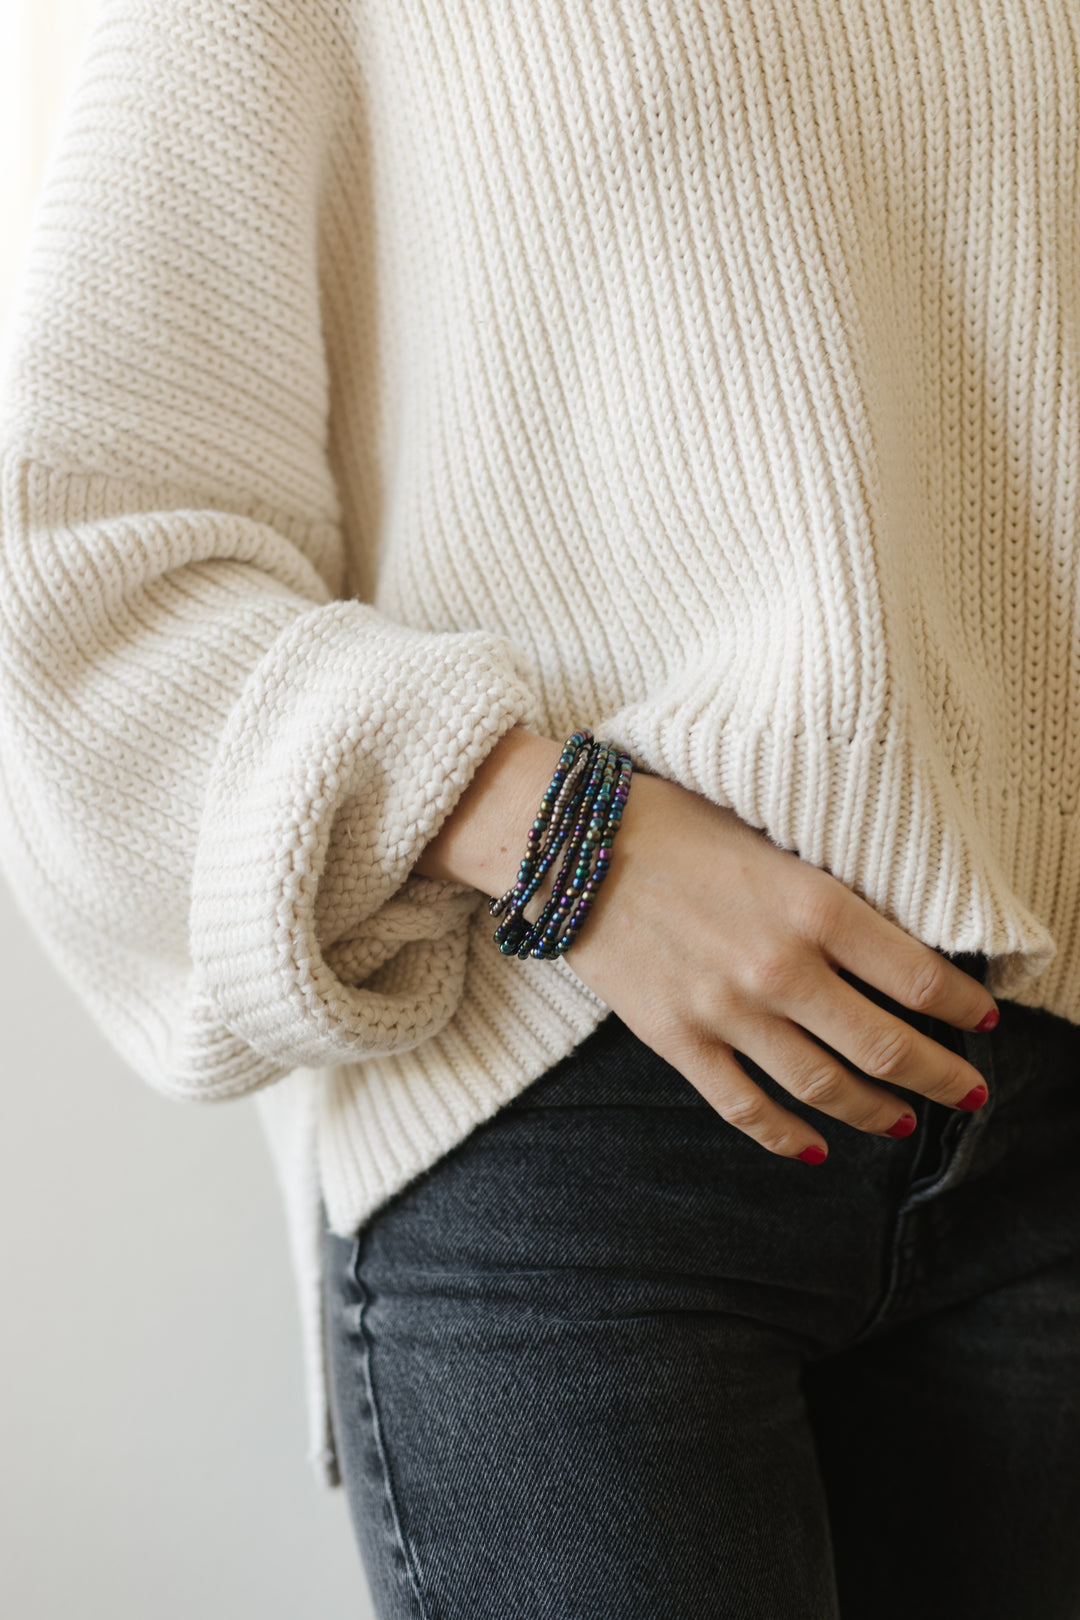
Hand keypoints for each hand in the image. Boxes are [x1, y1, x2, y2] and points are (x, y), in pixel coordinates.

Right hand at [561, 768, 996, 1161]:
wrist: (572, 840)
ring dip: (877, 1112)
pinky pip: (745, 1108)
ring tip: (905, 1121)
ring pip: (825, 1087)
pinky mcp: (677, 1039)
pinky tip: (817, 1151)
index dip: (964, 1008)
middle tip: (973, 1092)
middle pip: (887, 1046)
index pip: (919, 977)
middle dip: (943, 1078)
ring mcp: (727, 1012)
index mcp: (813, 905)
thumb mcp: (771, 840)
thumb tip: (891, 946)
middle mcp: (780, 967)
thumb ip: (827, 897)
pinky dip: (788, 1138)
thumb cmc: (675, 823)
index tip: (985, 1019)